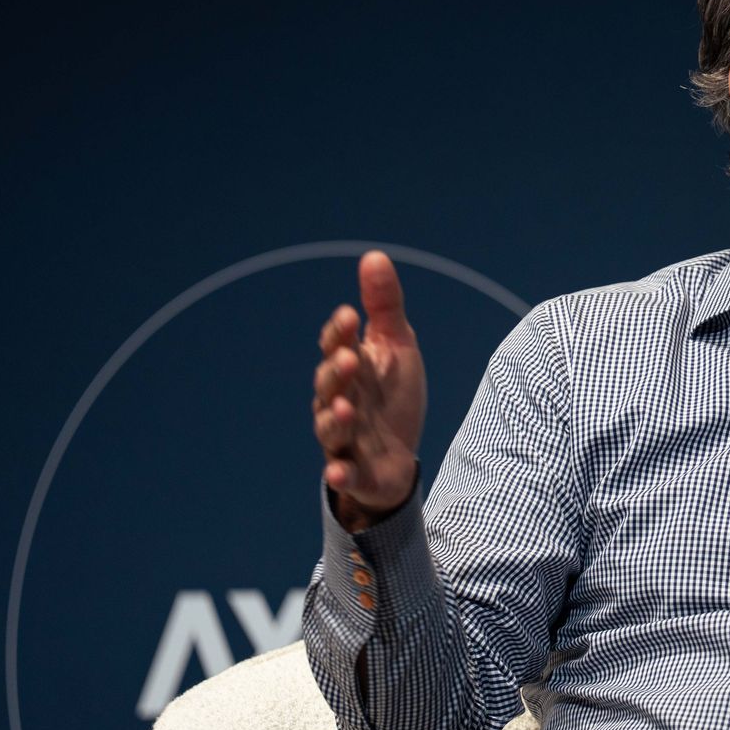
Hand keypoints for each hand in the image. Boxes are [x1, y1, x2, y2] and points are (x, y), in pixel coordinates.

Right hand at [313, 251, 426, 530]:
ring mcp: (345, 439)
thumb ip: (385, 306)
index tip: (351, 316)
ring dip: (335, 419)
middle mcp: (339, 401)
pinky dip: (339, 473)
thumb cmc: (392, 398)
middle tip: (349, 359)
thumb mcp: (397, 347)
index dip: (340, 333)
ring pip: (331, 428)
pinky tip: (337, 472)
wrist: (399, 457)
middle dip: (336, 372)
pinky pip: (343, 474)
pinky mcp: (356, 472)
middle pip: (329, 385)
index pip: (337, 346)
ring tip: (346, 409)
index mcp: (350, 369)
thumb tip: (374, 256)